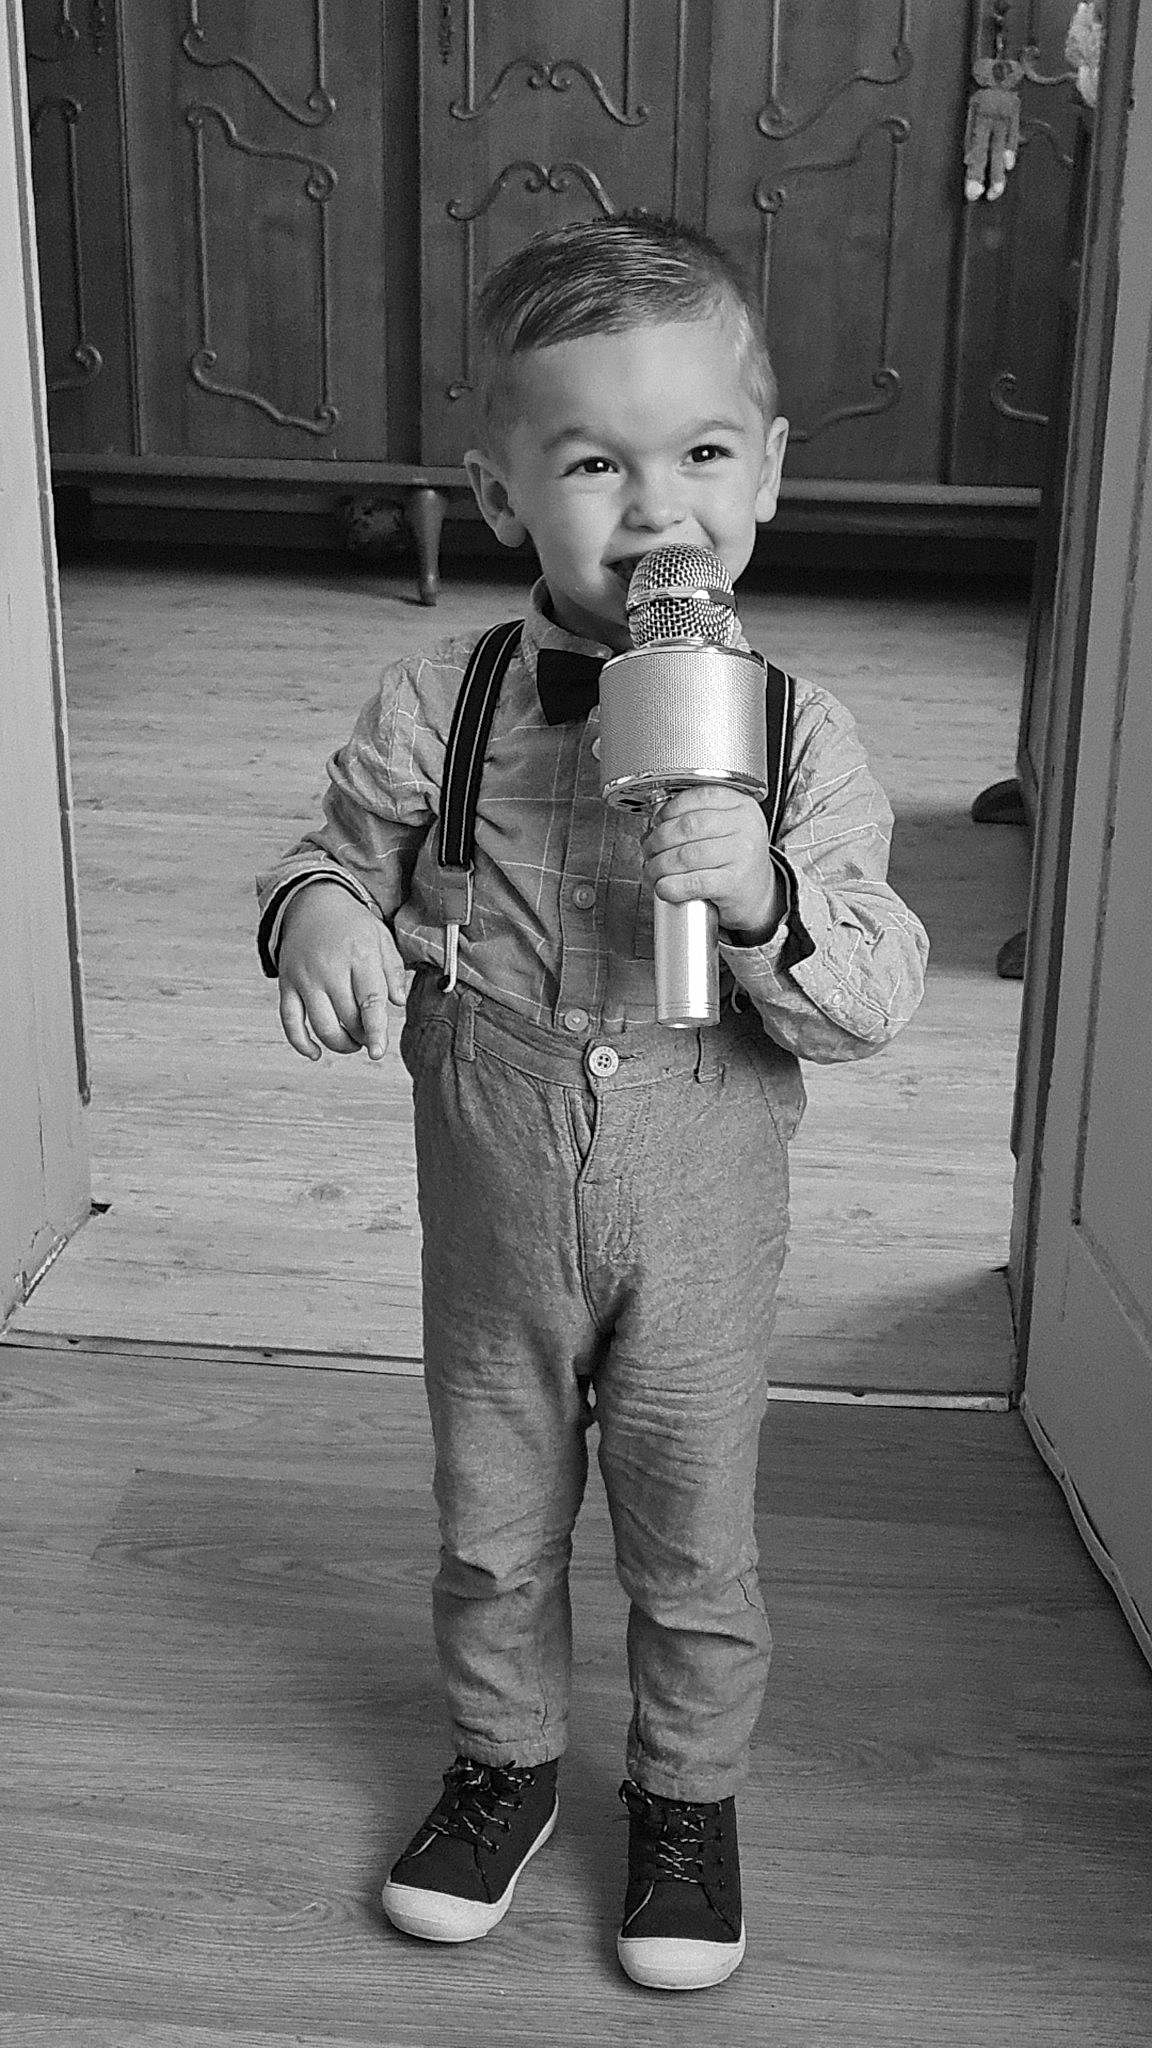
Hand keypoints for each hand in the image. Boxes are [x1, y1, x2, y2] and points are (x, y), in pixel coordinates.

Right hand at [276, 882, 408, 1061]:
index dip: (375, 1030)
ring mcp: (305, 977)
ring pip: (320, 1025)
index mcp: (359, 955)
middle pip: (347, 1018)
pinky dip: (300, 1043)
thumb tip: (397, 1003)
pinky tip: (315, 1054)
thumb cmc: (352, 925)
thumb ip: (392, 971)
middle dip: (361, 1037)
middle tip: (370, 1038)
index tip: (378, 1051)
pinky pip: (290, 1021)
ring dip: (339, 1044)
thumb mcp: (381, 938)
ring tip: (351, 1043)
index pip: (370, 1001)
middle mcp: (329, 968)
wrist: (311, 902)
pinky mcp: (287, 984)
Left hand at [642, 786, 779, 939]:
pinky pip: (694, 882)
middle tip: (648, 850)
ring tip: (652, 871)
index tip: (657, 821)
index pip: (699, 797)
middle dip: (658, 840)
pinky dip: (672, 886)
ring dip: (659, 866)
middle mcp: (745, 827)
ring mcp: (742, 855)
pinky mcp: (735, 883)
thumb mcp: (725, 829)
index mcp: (741, 806)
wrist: (761, 894)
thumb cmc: (736, 859)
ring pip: (686, 856)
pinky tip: (664, 887)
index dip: (671, 808)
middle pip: (688, 827)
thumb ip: (695, 817)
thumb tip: (655, 821)